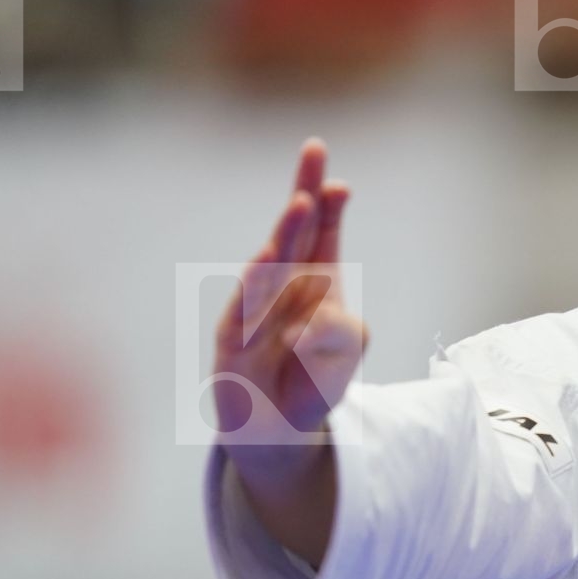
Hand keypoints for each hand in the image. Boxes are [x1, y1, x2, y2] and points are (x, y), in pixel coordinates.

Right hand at [212, 137, 366, 467]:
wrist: (280, 427)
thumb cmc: (314, 380)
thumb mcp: (345, 351)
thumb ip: (339, 330)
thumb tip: (304, 327)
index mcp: (317, 280)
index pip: (324, 235)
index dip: (330, 207)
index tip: (340, 186)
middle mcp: (284, 285)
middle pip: (295, 232)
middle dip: (305, 193)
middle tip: (315, 151)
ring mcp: (255, 307)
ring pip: (270, 263)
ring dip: (286, 232)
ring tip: (302, 203)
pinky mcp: (232, 338)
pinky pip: (242, 309)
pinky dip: (256, 289)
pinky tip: (265, 259)